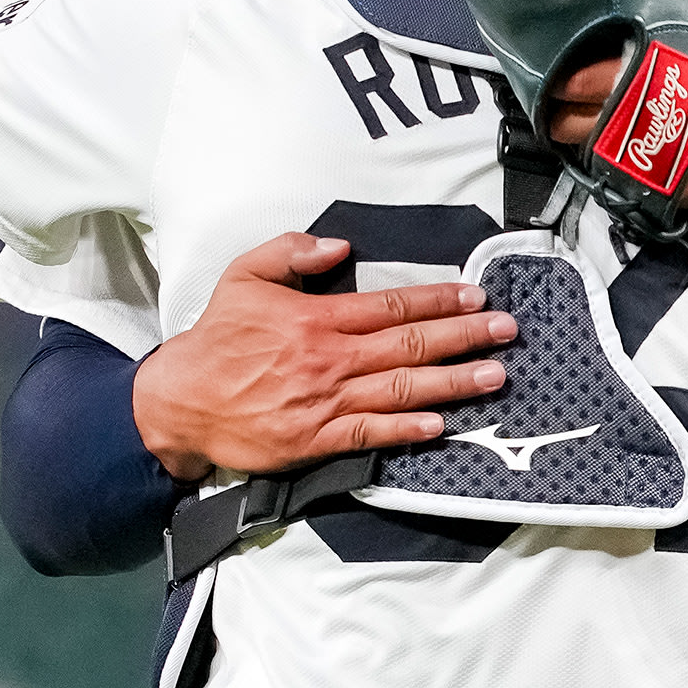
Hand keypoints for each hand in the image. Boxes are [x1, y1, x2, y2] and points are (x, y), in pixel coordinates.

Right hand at [132, 232, 517, 480]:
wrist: (180, 402)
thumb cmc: (216, 338)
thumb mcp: (243, 275)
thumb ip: (291, 252)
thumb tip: (339, 246)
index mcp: (318, 318)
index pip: (392, 305)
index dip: (439, 299)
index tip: (476, 295)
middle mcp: (330, 359)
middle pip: (411, 345)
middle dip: (464, 336)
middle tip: (507, 331)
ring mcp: (326, 402)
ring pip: (402, 390)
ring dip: (454, 383)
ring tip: (495, 376)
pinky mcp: (317, 440)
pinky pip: (371, 433)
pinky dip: (408, 430)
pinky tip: (442, 425)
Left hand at [544, 49, 687, 249]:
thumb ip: (679, 27)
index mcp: (654, 74)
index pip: (583, 79)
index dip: (559, 78)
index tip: (550, 72)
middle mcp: (644, 117)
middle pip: (572, 120)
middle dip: (556, 112)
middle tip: (552, 102)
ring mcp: (647, 157)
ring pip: (588, 151)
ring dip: (575, 139)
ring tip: (569, 125)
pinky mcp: (658, 186)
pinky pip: (616, 176)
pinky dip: (607, 163)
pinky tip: (608, 150)